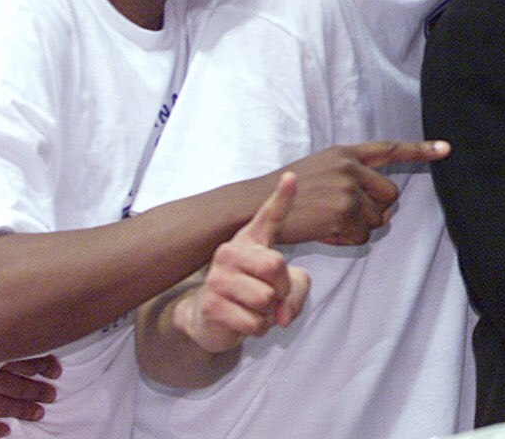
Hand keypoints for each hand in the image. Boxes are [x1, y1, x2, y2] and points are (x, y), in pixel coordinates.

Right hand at [0, 357, 58, 438]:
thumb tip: (15, 343)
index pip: (22, 361)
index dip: (42, 366)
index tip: (56, 371)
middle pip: (16, 385)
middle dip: (36, 391)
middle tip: (52, 396)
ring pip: (1, 405)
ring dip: (22, 409)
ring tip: (39, 414)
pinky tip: (5, 431)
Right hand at [173, 175, 310, 353]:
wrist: (208, 319)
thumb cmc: (253, 294)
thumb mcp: (285, 288)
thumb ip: (296, 292)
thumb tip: (281, 314)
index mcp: (251, 240)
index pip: (269, 216)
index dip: (282, 197)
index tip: (290, 177)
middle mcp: (230, 252)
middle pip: (275, 266)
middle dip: (282, 289)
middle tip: (270, 295)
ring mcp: (217, 277)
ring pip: (265, 299)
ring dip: (269, 313)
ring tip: (253, 308)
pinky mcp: (210, 305)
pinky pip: (253, 322)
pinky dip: (257, 328)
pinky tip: (243, 321)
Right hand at [271, 140, 449, 246]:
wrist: (256, 207)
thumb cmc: (289, 194)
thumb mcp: (321, 174)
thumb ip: (356, 184)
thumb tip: (388, 214)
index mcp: (346, 153)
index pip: (390, 149)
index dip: (421, 150)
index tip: (446, 148)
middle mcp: (350, 168)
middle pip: (390, 194)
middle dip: (376, 210)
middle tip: (348, 216)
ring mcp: (347, 189)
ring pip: (377, 219)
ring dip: (358, 228)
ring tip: (329, 223)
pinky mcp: (342, 212)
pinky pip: (362, 236)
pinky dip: (347, 240)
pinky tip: (325, 233)